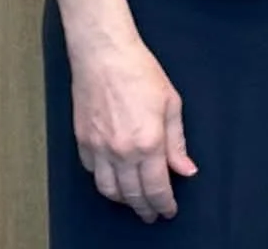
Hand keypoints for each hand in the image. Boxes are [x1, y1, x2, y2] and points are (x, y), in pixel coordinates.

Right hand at [67, 38, 196, 221]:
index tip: (169, 210)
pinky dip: (104, 181)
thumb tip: (185, 169)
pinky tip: (114, 179)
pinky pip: (92, 172)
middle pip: (133, 195)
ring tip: (135, 201)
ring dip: (124, 200)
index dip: (164, 204)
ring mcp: (99, 148)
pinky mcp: (82, 142)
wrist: (104, 55)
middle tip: (153, 214)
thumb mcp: (171, 103)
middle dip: (145, 208)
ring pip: (109, 190)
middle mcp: (122, 151)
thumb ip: (177, 142)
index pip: (157, 187)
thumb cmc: (139, 72)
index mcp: (148, 142)